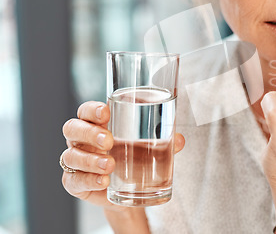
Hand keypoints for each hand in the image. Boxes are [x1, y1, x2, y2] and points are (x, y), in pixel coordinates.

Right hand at [61, 101, 184, 210]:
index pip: (85, 110)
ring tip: (111, 165)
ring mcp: (74, 161)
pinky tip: (103, 181)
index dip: (91, 109)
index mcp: (96, 124)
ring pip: (71, 156)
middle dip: (89, 133)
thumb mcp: (149, 147)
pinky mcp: (74, 182)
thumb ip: (163, 142)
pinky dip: (88, 180)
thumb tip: (180, 139)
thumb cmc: (134, 158)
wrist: (128, 191)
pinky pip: (74, 180)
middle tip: (109, 141)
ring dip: (90, 160)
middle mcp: (80, 140)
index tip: (106, 112)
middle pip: (72, 129)